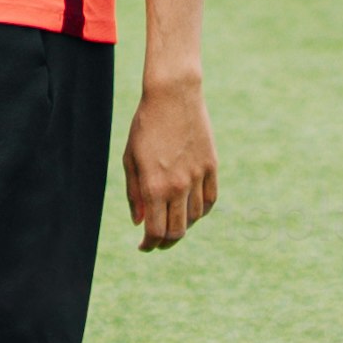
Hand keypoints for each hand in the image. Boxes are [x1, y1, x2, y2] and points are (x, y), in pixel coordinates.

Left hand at [124, 73, 218, 249]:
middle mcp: (177, 186)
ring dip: (183, 226)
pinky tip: (192, 210)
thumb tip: (140, 222)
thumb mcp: (130, 159)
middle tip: (158, 243)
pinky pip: (210, 200)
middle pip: (177, 232)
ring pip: (195, 218)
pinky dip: (201, 211)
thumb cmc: (145, 126)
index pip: (155, 231)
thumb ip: (134, 194)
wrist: (173, 96)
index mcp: (153, 186)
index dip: (149, 245)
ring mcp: (197, 177)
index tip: (144, 246)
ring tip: (172, 221)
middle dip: (165, 243)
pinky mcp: (211, 166)